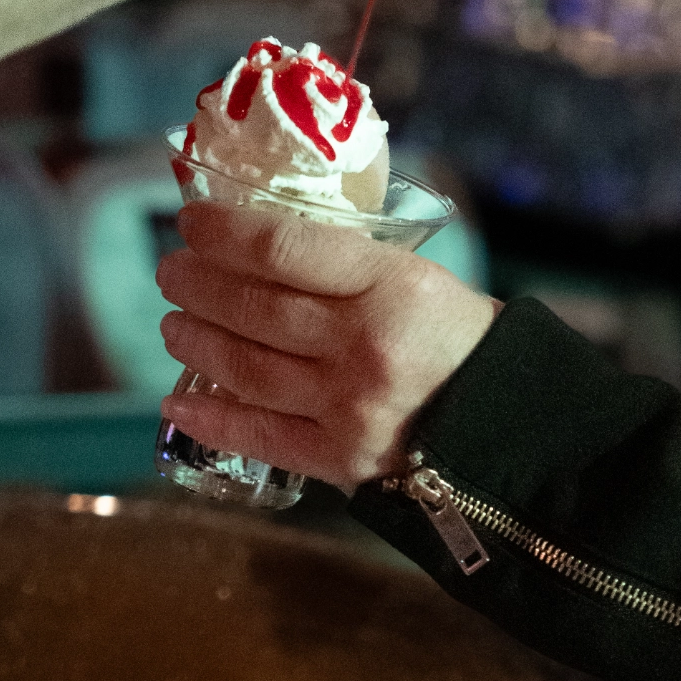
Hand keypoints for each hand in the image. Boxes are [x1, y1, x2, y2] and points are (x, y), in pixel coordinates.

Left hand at [156, 203, 499, 492]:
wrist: (508, 421)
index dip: (225, 233)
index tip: (192, 223)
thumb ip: (343, 263)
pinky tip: (178, 402)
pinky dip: (210, 418)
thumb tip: (255, 243)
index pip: (284, 250)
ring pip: (245, 367)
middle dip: (198, 286)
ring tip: (173, 325)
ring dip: (196, 342)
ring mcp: (348, 406)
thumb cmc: (455, 337)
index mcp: (392, 284)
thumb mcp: (414, 276)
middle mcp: (364, 344)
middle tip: (171, 273)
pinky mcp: (339, 458)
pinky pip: (258, 435)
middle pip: (254, 309)